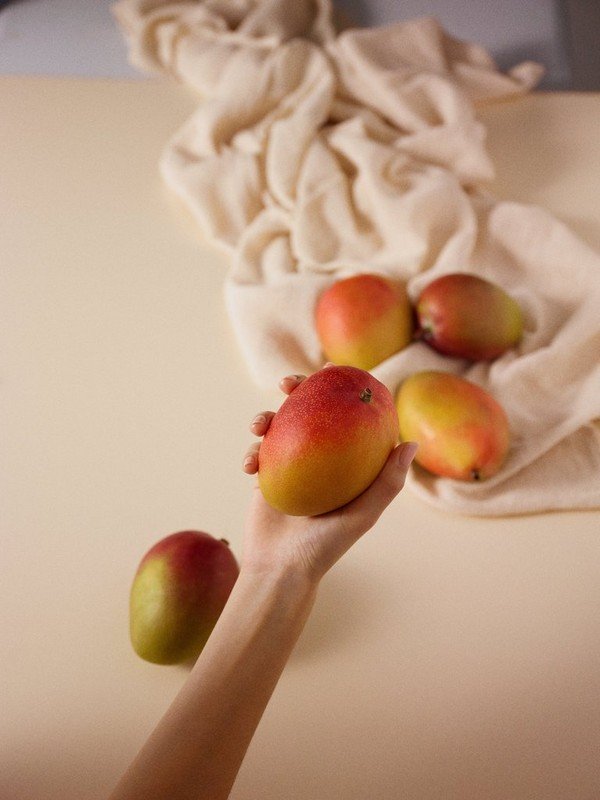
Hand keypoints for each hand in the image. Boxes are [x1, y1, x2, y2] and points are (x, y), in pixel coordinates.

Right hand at [242, 371, 417, 583]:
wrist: (281, 570)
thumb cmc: (327, 546)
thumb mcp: (363, 514)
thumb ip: (387, 483)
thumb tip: (410, 443)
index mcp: (346, 464)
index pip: (345, 417)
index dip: (339, 389)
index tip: (330, 370)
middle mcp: (321, 461)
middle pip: (308, 412)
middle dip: (296, 390)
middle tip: (288, 383)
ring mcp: (291, 466)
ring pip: (278, 427)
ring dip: (265, 417)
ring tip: (260, 425)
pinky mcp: (266, 477)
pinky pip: (257, 453)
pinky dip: (251, 452)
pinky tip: (249, 464)